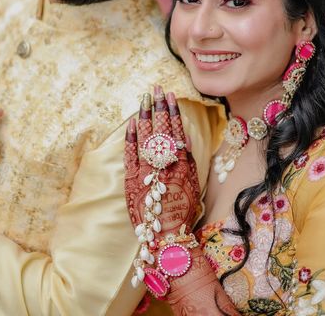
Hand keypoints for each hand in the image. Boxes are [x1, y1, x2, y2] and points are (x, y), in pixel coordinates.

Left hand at [124, 85, 200, 236]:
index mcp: (182, 164)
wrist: (167, 235)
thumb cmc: (183, 210)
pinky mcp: (132, 180)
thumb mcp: (193, 183)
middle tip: (155, 88)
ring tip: (143, 99)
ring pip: (146, 137)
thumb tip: (185, 138)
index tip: (170, 95)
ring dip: (144, 115)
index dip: (173, 111)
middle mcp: (166, 164)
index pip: (177, 130)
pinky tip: (131, 123)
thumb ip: (188, 160)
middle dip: (157, 106)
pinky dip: (131, 138)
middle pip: (161, 128)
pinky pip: (131, 154)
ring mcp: (148, 171)